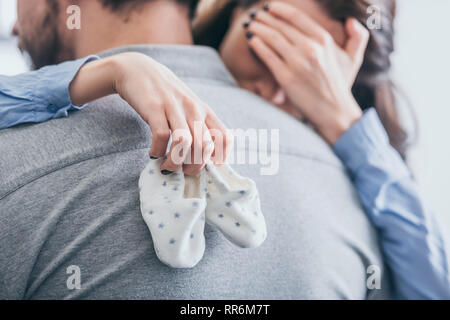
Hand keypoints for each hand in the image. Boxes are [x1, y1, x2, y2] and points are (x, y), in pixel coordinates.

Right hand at [70, 52, 231, 174]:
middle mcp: (193, 109)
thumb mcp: (187, 106)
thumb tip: (204, 156)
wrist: (137, 69)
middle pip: (204, 147)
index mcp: (204, 111)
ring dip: (175, 162)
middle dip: (194, 167)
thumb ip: (197, 126)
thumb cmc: (164, 94)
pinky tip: (153, 153)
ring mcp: (174, 108)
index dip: (220, 157)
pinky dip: (157, 151)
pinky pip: (161, 136)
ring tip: (167, 166)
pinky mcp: (154, 108)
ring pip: (185, 143)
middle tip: (182, 171)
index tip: (207, 166)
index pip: (225, 137)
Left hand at [245, 1, 369, 143]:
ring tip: (249, 25)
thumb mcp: (354, 59)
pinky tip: (251, 39)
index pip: (296, 17)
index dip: (279, 9)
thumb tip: (351, 20)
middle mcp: (310, 47)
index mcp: (324, 39)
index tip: (269, 6)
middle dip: (264, 18)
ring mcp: (297, 62)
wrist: (334, 112)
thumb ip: (358, 37)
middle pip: (280, 25)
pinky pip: (267, 55)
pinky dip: (257, 45)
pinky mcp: (286, 76)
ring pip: (271, 37)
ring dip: (258, 28)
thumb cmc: (340, 85)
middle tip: (254, 14)